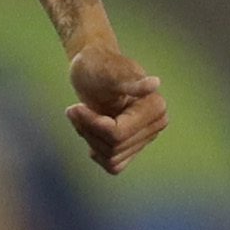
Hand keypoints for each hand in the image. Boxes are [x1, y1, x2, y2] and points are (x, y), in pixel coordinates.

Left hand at [67, 42, 166, 174]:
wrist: (92, 68)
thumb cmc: (98, 64)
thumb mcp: (109, 71)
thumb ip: (131, 81)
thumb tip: (155, 83)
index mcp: (155, 107)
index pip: (118, 134)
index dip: (92, 124)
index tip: (74, 108)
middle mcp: (156, 124)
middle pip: (114, 147)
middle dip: (88, 130)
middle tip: (73, 110)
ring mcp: (146, 137)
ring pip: (111, 158)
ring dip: (89, 138)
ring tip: (81, 116)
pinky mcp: (133, 147)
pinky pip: (113, 165)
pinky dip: (96, 149)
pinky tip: (90, 130)